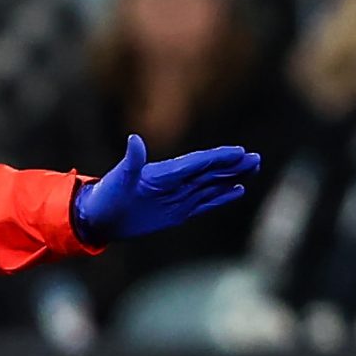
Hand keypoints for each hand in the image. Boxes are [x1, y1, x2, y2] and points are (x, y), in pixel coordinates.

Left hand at [72, 135, 261, 244]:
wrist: (98, 216)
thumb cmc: (106, 195)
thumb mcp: (118, 178)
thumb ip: (131, 160)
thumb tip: (134, 140)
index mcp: (165, 172)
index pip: (197, 163)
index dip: (218, 158)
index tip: (239, 152)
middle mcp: (175, 182)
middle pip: (210, 172)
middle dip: (233, 166)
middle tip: (256, 159)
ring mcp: (177, 197)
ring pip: (212, 185)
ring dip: (232, 178)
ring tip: (253, 169)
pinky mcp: (177, 213)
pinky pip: (204, 203)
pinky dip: (221, 198)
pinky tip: (237, 190)